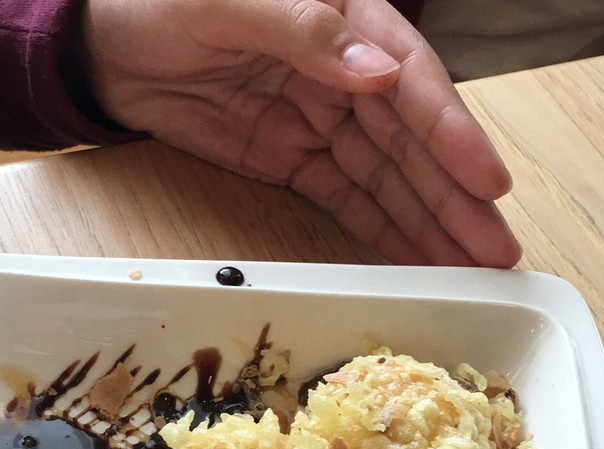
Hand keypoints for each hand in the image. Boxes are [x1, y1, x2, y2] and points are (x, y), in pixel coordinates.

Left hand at [80, 0, 521, 266]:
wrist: (104, 44)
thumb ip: (306, 30)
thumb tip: (377, 71)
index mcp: (346, 20)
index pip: (411, 82)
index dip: (452, 134)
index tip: (487, 182)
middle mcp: (346, 74)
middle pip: (411, 142)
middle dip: (456, 197)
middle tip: (499, 250)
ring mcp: (321, 121)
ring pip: (388, 178)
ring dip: (430, 223)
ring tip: (476, 269)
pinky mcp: (293, 158)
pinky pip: (346, 198)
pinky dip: (382, 230)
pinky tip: (420, 259)